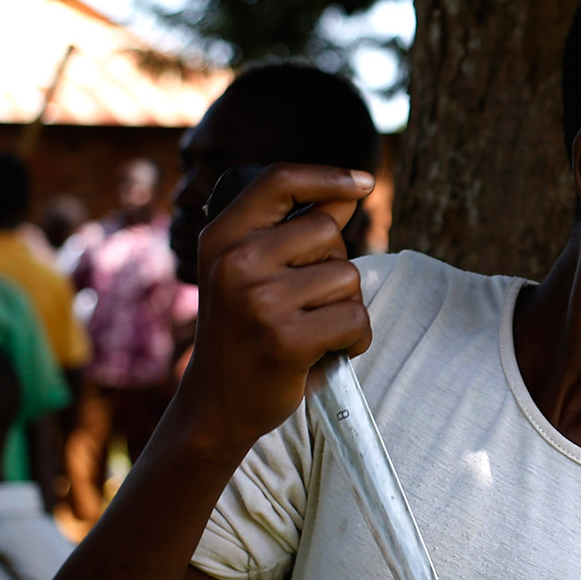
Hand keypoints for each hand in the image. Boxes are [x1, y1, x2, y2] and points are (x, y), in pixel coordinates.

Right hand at [178, 164, 374, 453]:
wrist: (217, 403)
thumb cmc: (245, 330)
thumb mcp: (252, 270)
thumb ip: (296, 229)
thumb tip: (353, 190)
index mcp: (222, 236)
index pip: (280, 180)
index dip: (328, 176)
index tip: (363, 182)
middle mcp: (235, 261)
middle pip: (328, 231)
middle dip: (334, 264)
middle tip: (306, 302)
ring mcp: (259, 300)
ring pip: (348, 277)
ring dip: (345, 306)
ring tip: (312, 329)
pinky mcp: (285, 340)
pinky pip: (355, 319)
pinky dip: (355, 339)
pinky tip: (327, 351)